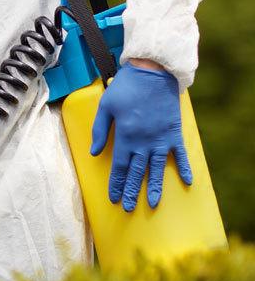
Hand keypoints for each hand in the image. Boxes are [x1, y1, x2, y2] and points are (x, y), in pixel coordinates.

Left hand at [90, 61, 192, 211]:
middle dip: (132, 191)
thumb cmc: (125, 88)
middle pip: (137, 172)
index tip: (114, 198)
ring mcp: (161, 138)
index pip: (119, 166)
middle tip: (129, 208)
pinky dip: (184, 168)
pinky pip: (180, 155)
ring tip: (153, 204)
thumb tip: (94, 153)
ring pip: (157, 168)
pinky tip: (187, 183)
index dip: (117, 183)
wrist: (153, 72)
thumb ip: (99, 130)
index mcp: (125, 136)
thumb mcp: (105, 106)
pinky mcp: (174, 132)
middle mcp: (144, 141)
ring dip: (155, 187)